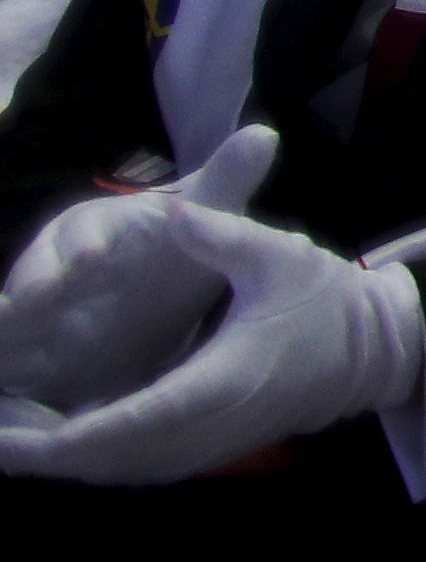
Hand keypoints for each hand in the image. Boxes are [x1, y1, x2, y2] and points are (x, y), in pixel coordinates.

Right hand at [0, 122, 274, 413]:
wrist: (157, 300)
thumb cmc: (170, 251)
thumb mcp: (200, 221)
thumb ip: (223, 185)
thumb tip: (264, 133)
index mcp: (81, 236)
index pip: (68, 239)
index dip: (75, 249)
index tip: (90, 258)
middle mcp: (45, 281)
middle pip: (24, 297)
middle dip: (24, 307)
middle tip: (26, 313)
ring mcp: (33, 330)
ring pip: (10, 345)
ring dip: (9, 358)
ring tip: (7, 388)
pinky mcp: (31, 373)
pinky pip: (14, 392)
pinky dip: (12, 410)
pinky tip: (17, 429)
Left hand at [0, 193, 422, 483]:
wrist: (375, 350)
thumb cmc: (324, 299)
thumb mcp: (279, 255)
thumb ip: (222, 235)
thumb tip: (173, 214)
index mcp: (221, 381)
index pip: (133, 421)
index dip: (70, 436)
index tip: (18, 438)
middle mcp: (212, 425)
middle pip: (116, 458)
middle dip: (48, 457)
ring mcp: (213, 445)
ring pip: (125, 470)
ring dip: (69, 464)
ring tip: (14, 445)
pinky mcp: (215, 450)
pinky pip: (142, 468)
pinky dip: (100, 463)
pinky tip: (66, 446)